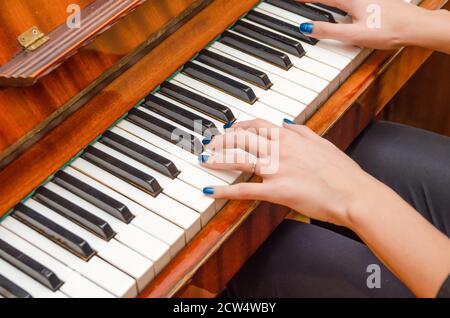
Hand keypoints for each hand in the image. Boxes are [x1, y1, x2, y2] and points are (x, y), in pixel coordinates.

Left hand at [200, 119, 381, 226]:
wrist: (354, 194)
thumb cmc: (342, 172)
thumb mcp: (322, 143)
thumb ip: (301, 131)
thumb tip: (285, 122)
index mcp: (291, 136)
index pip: (257, 125)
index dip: (239, 125)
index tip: (230, 128)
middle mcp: (280, 149)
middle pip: (242, 138)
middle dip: (222, 139)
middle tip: (209, 142)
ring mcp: (276, 169)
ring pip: (238, 159)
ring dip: (217, 158)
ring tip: (203, 158)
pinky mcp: (276, 191)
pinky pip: (244, 190)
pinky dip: (225, 191)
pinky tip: (211, 192)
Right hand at [297, 0, 431, 49]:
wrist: (416, 27)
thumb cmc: (388, 30)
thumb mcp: (354, 34)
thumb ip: (329, 31)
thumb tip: (307, 27)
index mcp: (351, 0)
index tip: (293, 0)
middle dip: (315, 0)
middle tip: (303, 2)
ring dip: (329, 3)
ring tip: (318, 5)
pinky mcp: (376, 2)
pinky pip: (352, 0)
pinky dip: (341, 4)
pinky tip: (344, 9)